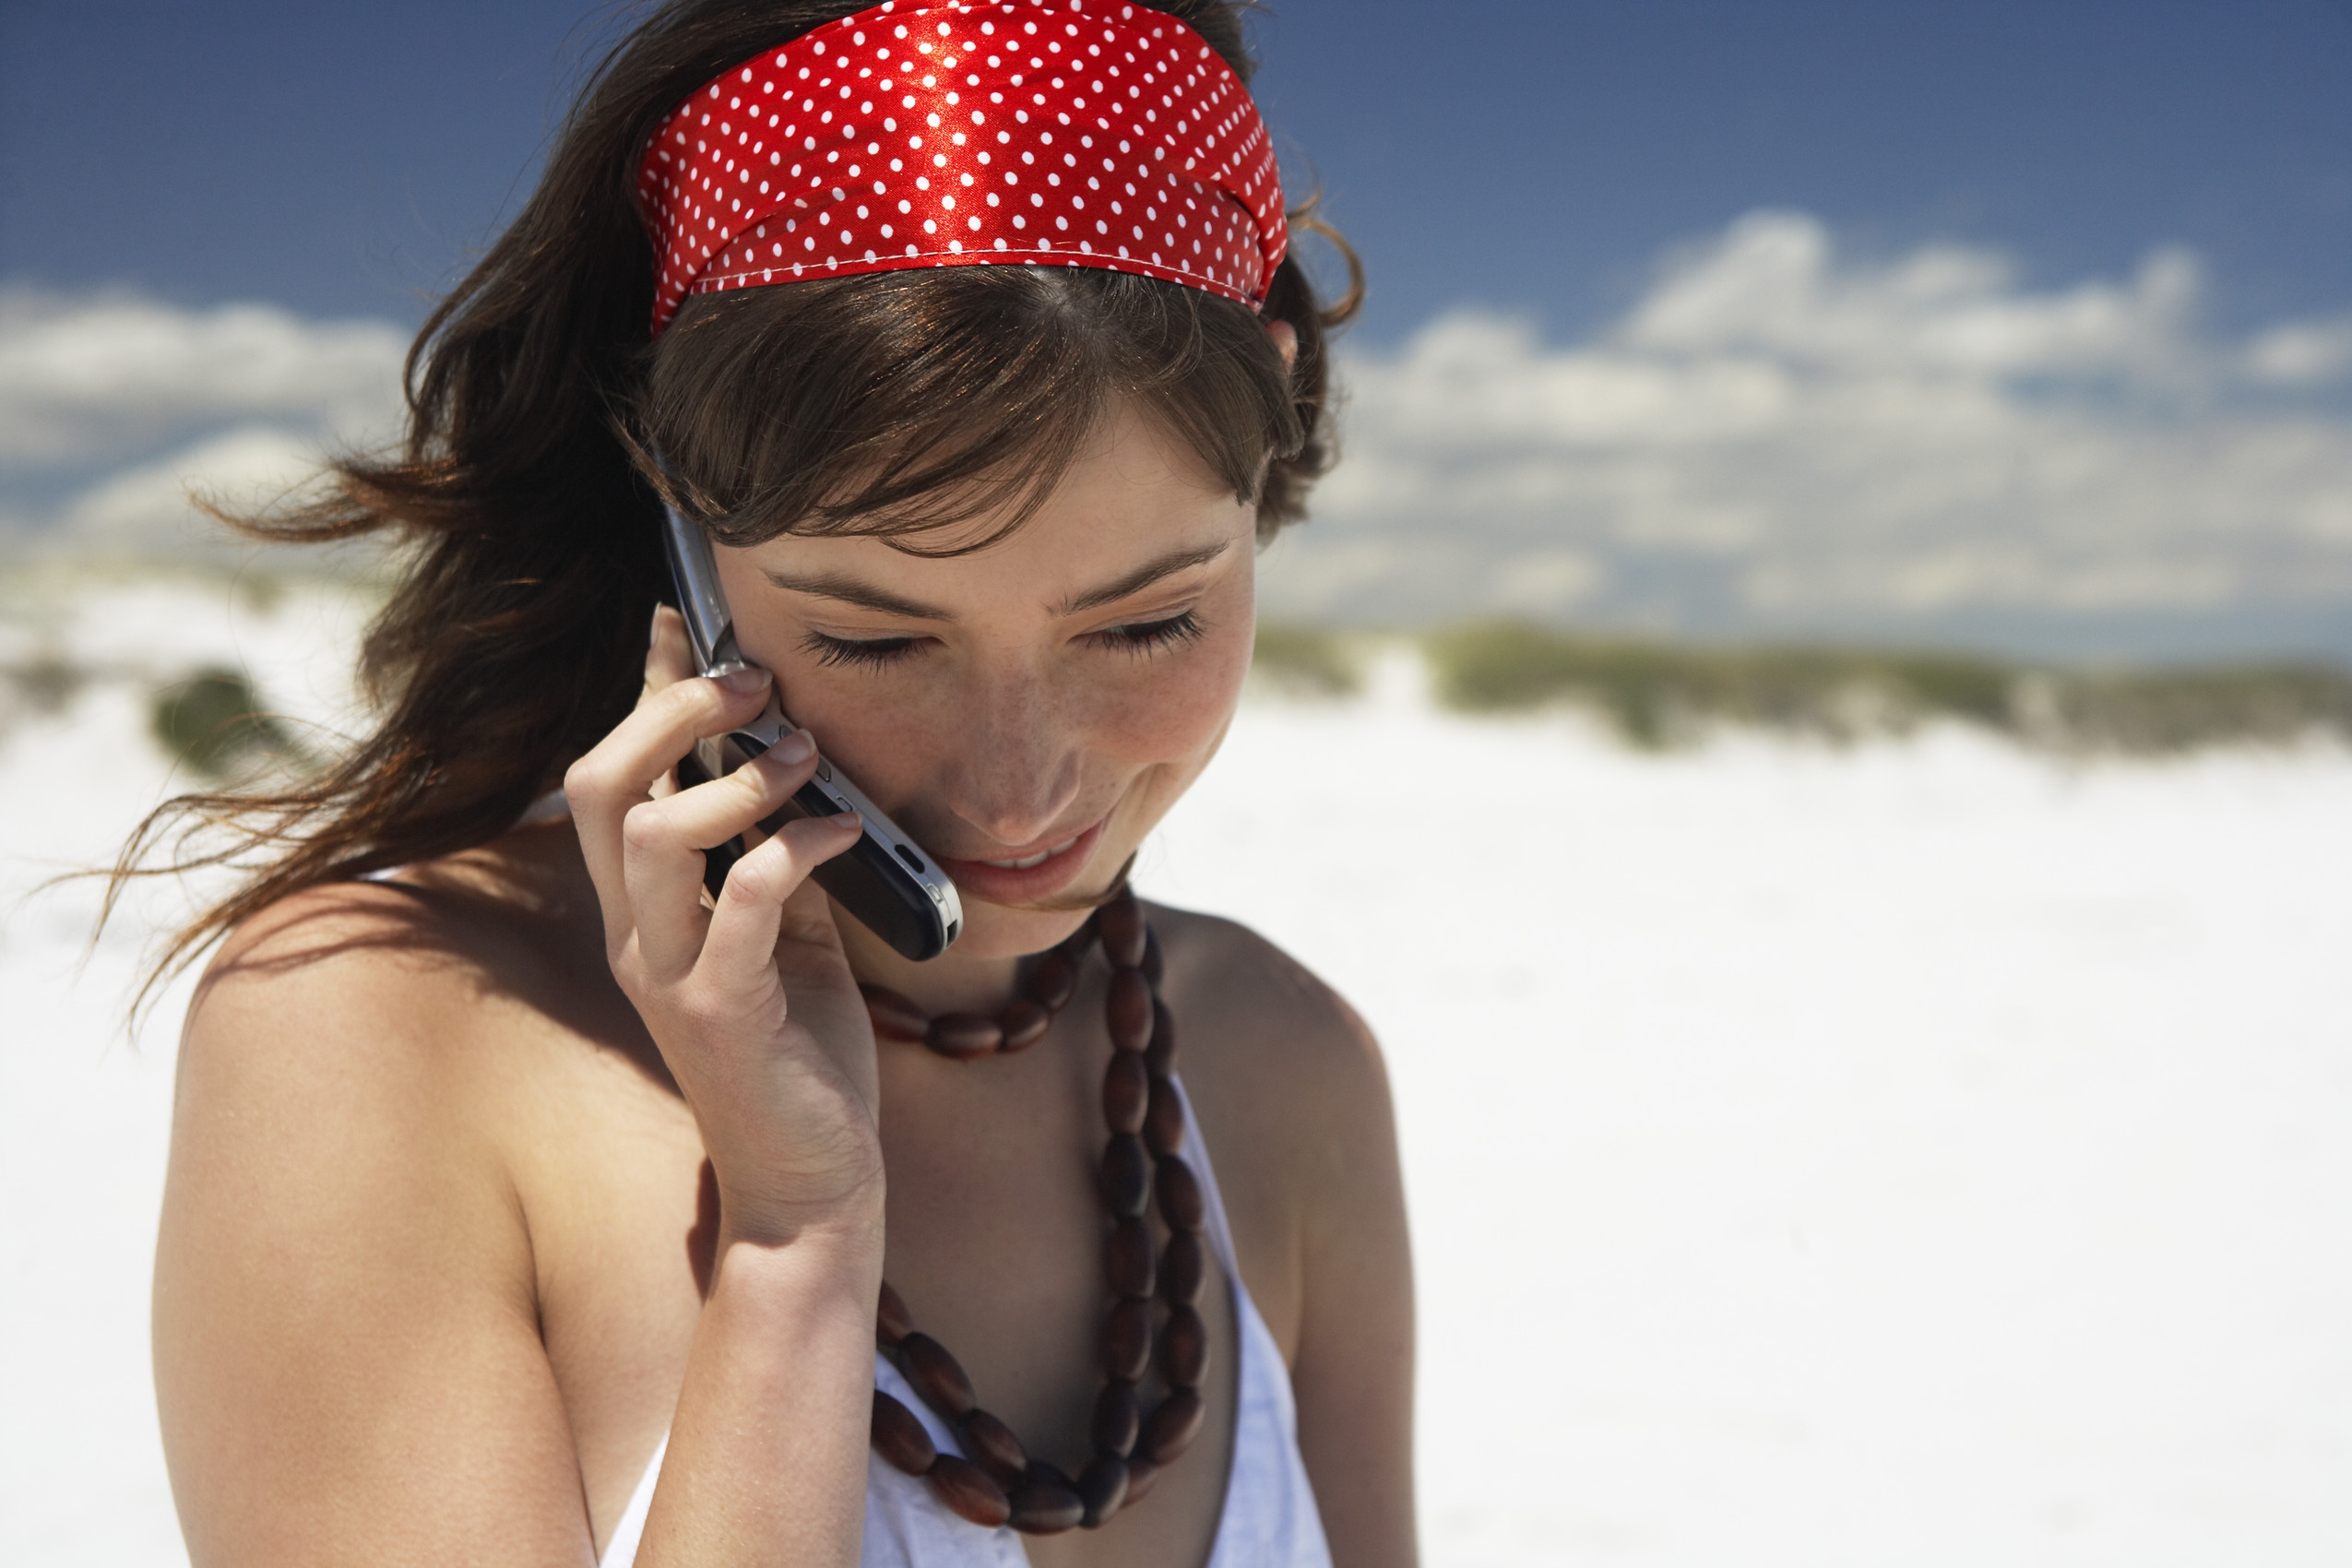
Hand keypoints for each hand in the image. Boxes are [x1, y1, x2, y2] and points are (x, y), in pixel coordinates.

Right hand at [565, 608, 883, 1246]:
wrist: (811, 1186)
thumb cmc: (802, 1057)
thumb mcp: (786, 936)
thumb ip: (771, 857)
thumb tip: (794, 765)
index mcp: (643, 909)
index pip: (613, 774)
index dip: (644, 689)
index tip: (681, 616)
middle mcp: (634, 934)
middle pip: (600, 784)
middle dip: (672, 712)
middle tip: (756, 682)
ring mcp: (668, 976)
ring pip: (649, 835)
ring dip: (735, 779)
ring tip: (811, 759)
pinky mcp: (719, 1016)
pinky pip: (736, 904)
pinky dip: (787, 850)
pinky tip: (838, 835)